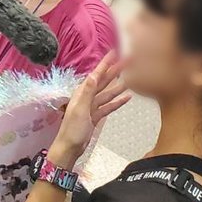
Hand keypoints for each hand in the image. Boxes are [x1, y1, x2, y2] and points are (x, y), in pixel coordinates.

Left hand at [48, 51, 129, 166]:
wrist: (70, 148)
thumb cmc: (72, 130)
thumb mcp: (80, 109)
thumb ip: (88, 92)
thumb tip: (94, 75)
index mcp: (82, 93)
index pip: (96, 75)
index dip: (105, 64)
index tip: (114, 53)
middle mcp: (87, 97)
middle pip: (104, 81)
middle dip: (115, 71)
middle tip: (127, 62)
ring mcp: (92, 107)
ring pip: (108, 93)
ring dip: (118, 86)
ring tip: (131, 77)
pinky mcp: (96, 116)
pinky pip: (108, 106)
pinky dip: (117, 101)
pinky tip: (127, 97)